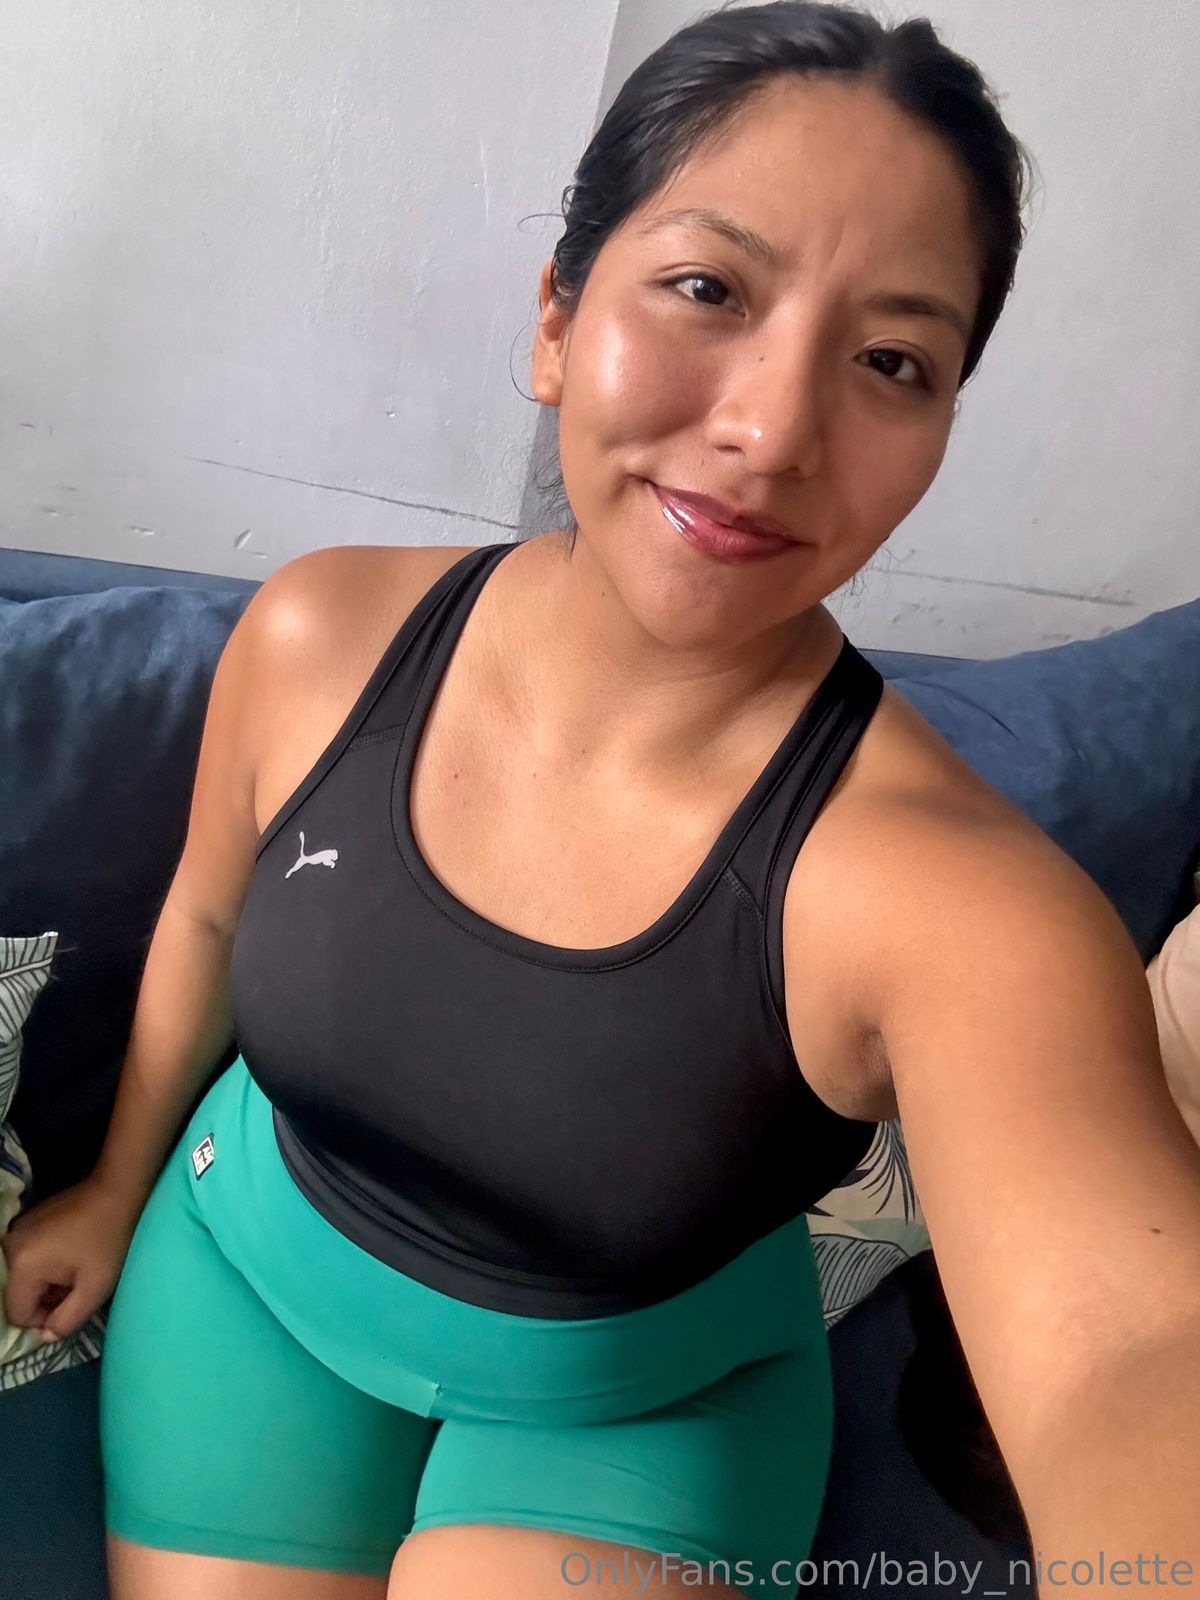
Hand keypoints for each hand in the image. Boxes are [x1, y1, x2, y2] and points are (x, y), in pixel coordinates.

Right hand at [1, 1174, 140, 1339]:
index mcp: (22, 1265)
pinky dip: (44, 1266)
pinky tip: (69, 1256)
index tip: (72, 1305)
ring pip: (22, 1278)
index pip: (18, 1314)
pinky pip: (26, 1259)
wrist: (116, 1191)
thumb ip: (67, 1320)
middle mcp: (9, 1248)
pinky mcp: (26, 1224)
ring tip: (76, 1270)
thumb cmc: (109, 1240)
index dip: (44, 1319)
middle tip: (76, 1287)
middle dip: (46, 1300)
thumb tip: (46, 1335)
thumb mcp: (94, 1288)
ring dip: (46, 1284)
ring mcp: (16, 1232)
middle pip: (18, 1295)